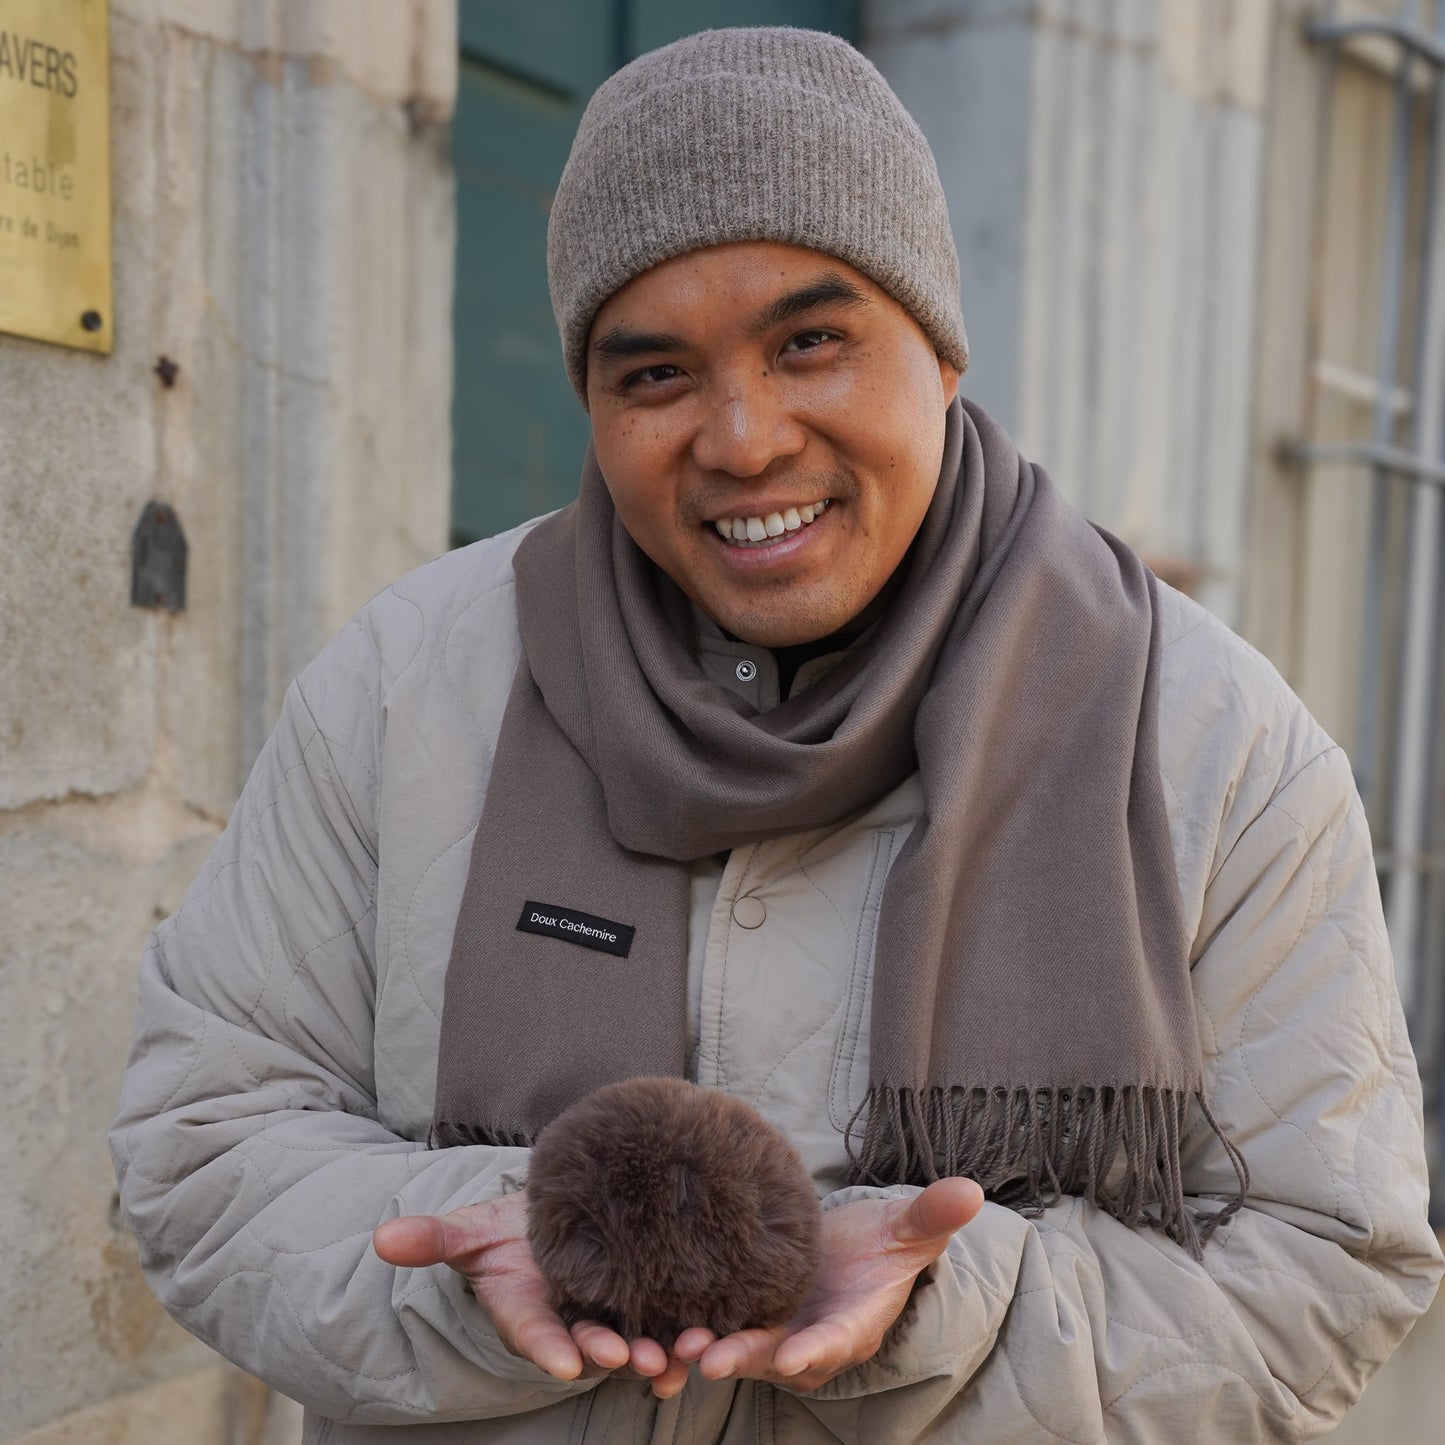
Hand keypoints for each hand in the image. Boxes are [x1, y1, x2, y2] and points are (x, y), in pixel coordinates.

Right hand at [372, 1193, 690, 1396]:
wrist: (551, 1216)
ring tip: (683, 1351)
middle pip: (594, 1344)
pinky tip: (714, 1332)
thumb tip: (383, 1238)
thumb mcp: (470, 1233)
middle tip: (639, 1358)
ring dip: (662, 1350)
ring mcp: (611, 1312)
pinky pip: (668, 1319)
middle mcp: (572, 1320)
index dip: (551, 1349)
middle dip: (616, 1353)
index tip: (565, 1363)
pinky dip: (687, 1331)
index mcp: (530, 1312)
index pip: (537, 1336)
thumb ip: (434, 1239)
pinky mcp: (646, 1296)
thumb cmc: (509, 1232)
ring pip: (638, 1339)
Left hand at [674, 1176, 983, 1393]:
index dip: (819, 1348)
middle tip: (711, 1357)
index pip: (838, 1340)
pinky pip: (714, 1335)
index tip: (799, 1356)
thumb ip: (931, 1215)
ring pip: (740, 1350)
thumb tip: (971, 1189)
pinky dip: (686, 1342)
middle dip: (746, 1358)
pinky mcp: (743, 1318)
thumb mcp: (906, 1229)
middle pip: (777, 1356)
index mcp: (853, 1323)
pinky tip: (652, 1335)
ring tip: (675, 1347)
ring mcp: (775, 1332)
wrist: (845, 1253)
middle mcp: (811, 1338)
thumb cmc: (879, 1244)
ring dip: (708, 1352)